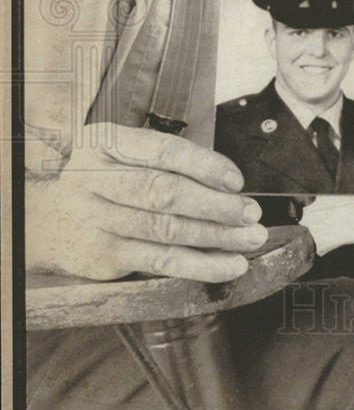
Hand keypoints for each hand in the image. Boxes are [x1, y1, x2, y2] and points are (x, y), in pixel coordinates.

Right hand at [26, 123, 266, 281]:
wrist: (45, 218)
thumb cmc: (105, 181)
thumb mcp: (126, 156)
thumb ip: (171, 164)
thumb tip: (230, 186)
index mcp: (106, 144)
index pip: (162, 151)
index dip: (204, 165)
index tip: (236, 181)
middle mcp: (94, 180)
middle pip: (164, 193)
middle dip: (215, 205)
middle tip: (250, 213)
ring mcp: (96, 221)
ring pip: (167, 231)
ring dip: (217, 237)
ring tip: (250, 239)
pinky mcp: (103, 257)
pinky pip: (162, 262)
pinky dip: (202, 265)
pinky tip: (229, 265)